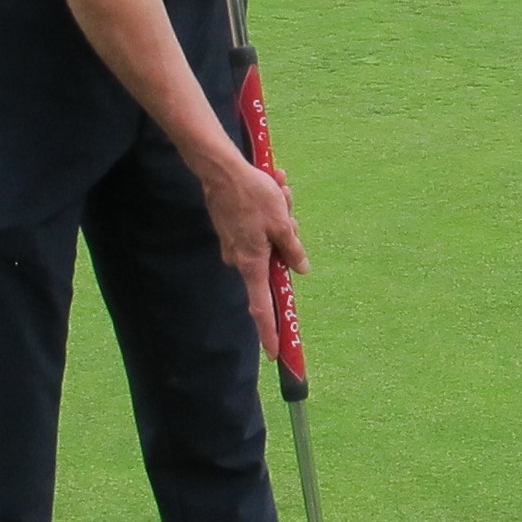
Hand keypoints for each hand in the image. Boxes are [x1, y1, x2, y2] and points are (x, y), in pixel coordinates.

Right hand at [196, 147, 305, 343]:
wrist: (221, 169)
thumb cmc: (254, 195)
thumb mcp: (282, 222)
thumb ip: (292, 249)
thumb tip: (300, 270)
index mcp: (253, 263)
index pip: (262, 307)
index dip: (269, 330)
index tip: (274, 351)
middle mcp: (239, 259)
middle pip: (273, 262)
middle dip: (286, 238)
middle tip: (289, 213)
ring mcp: (233, 244)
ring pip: (268, 240)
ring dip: (279, 218)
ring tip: (279, 192)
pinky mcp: (230, 229)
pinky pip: (257, 227)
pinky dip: (267, 210)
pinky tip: (270, 186)